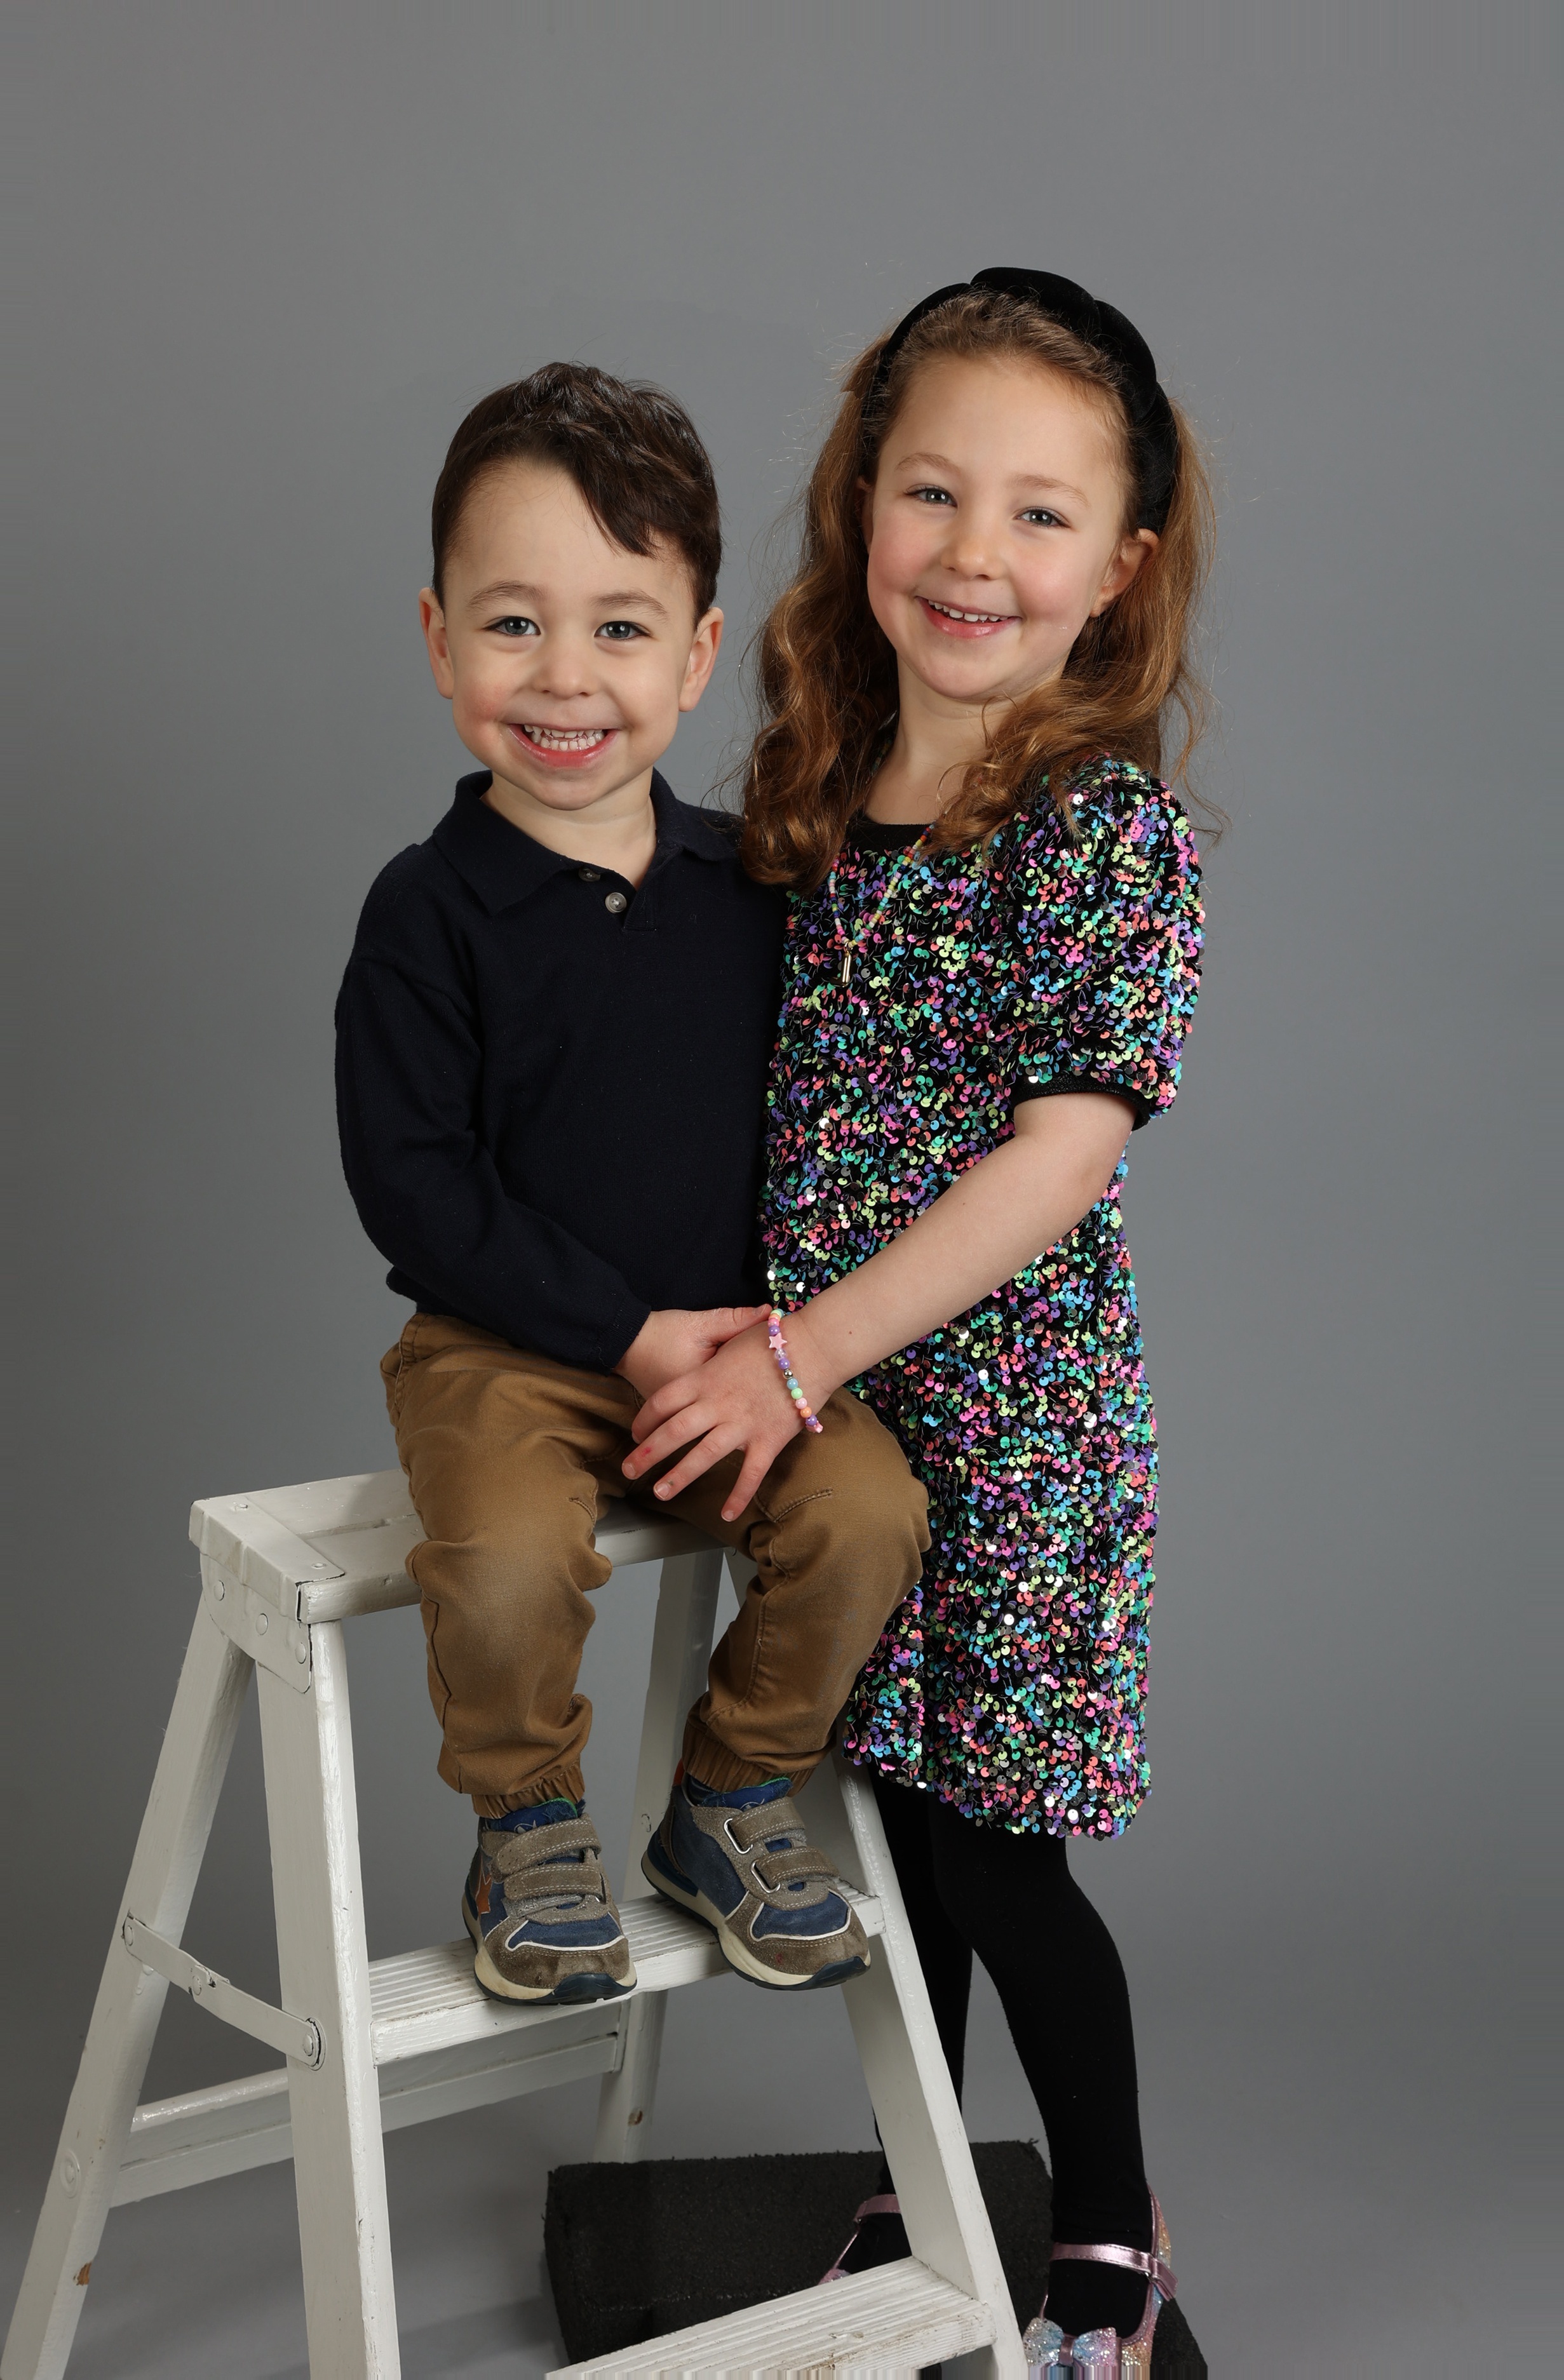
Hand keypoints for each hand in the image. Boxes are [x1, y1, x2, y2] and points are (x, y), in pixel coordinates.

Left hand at [622, 1316, 834, 1522]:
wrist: (813, 1346)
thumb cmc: (775, 1337)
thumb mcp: (735, 1334)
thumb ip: (712, 1348)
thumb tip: (708, 1346)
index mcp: (705, 1378)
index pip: (663, 1401)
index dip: (645, 1419)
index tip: (635, 1433)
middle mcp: (717, 1404)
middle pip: (673, 1432)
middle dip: (647, 1453)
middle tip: (628, 1470)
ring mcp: (742, 1424)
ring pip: (703, 1456)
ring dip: (679, 1476)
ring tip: (659, 1493)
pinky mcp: (768, 1439)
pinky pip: (750, 1473)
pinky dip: (739, 1495)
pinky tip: (726, 1514)